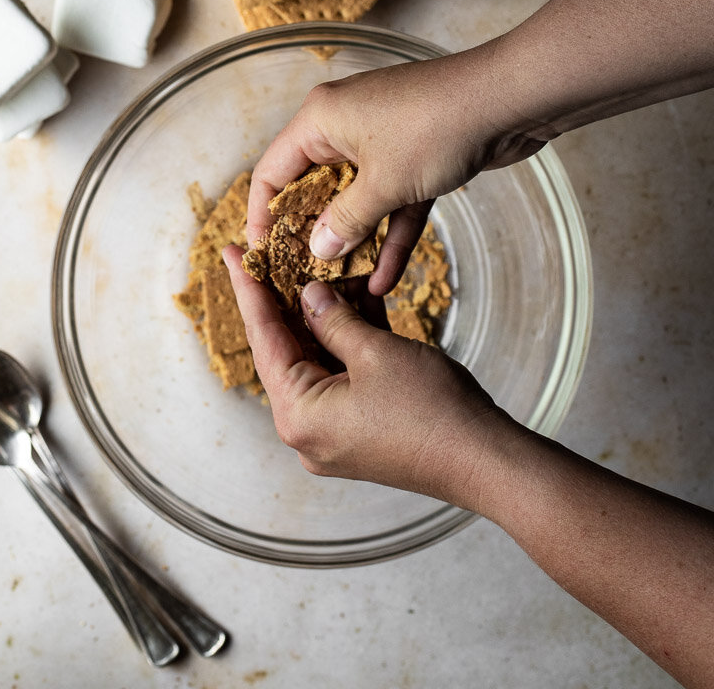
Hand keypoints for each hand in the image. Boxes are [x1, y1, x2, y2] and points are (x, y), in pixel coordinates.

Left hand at [223, 246, 521, 510]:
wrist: (485, 461)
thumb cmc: (432, 411)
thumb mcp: (376, 351)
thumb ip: (333, 320)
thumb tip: (308, 296)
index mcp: (298, 414)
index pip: (264, 339)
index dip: (248, 289)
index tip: (230, 254)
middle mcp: (307, 429)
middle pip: (287, 350)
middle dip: (287, 299)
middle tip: (270, 253)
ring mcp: (333, 432)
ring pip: (318, 359)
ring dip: (325, 316)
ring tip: (322, 268)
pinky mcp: (360, 429)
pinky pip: (343, 375)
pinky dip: (349, 340)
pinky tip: (356, 298)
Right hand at [246, 41, 545, 294]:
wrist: (509, 100)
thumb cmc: (436, 129)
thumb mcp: (383, 183)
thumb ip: (346, 220)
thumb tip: (318, 249)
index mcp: (320, 120)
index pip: (272, 172)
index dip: (263, 216)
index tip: (263, 255)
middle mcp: (344, 126)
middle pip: (313, 188)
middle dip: (312, 234)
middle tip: (304, 277)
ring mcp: (382, 141)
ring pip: (357, 199)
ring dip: (354, 240)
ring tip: (344, 285)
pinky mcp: (416, 157)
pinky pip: (393, 202)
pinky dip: (391, 235)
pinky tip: (386, 279)